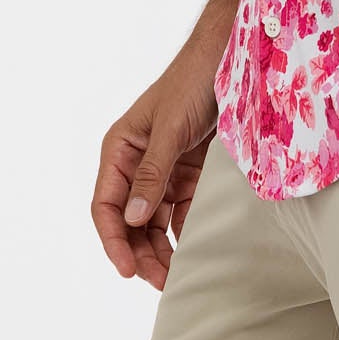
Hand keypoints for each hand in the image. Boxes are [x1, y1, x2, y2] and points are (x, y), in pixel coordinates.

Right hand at [91, 51, 220, 288]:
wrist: (232, 57)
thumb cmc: (193, 82)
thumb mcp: (170, 129)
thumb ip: (151, 174)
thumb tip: (131, 220)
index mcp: (119, 148)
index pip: (106, 204)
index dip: (113, 240)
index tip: (128, 270)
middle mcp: (137, 161)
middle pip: (129, 219)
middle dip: (140, 251)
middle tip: (160, 282)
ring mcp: (164, 168)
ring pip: (154, 220)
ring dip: (161, 248)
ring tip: (175, 275)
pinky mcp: (191, 170)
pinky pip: (182, 208)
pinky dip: (184, 230)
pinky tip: (193, 249)